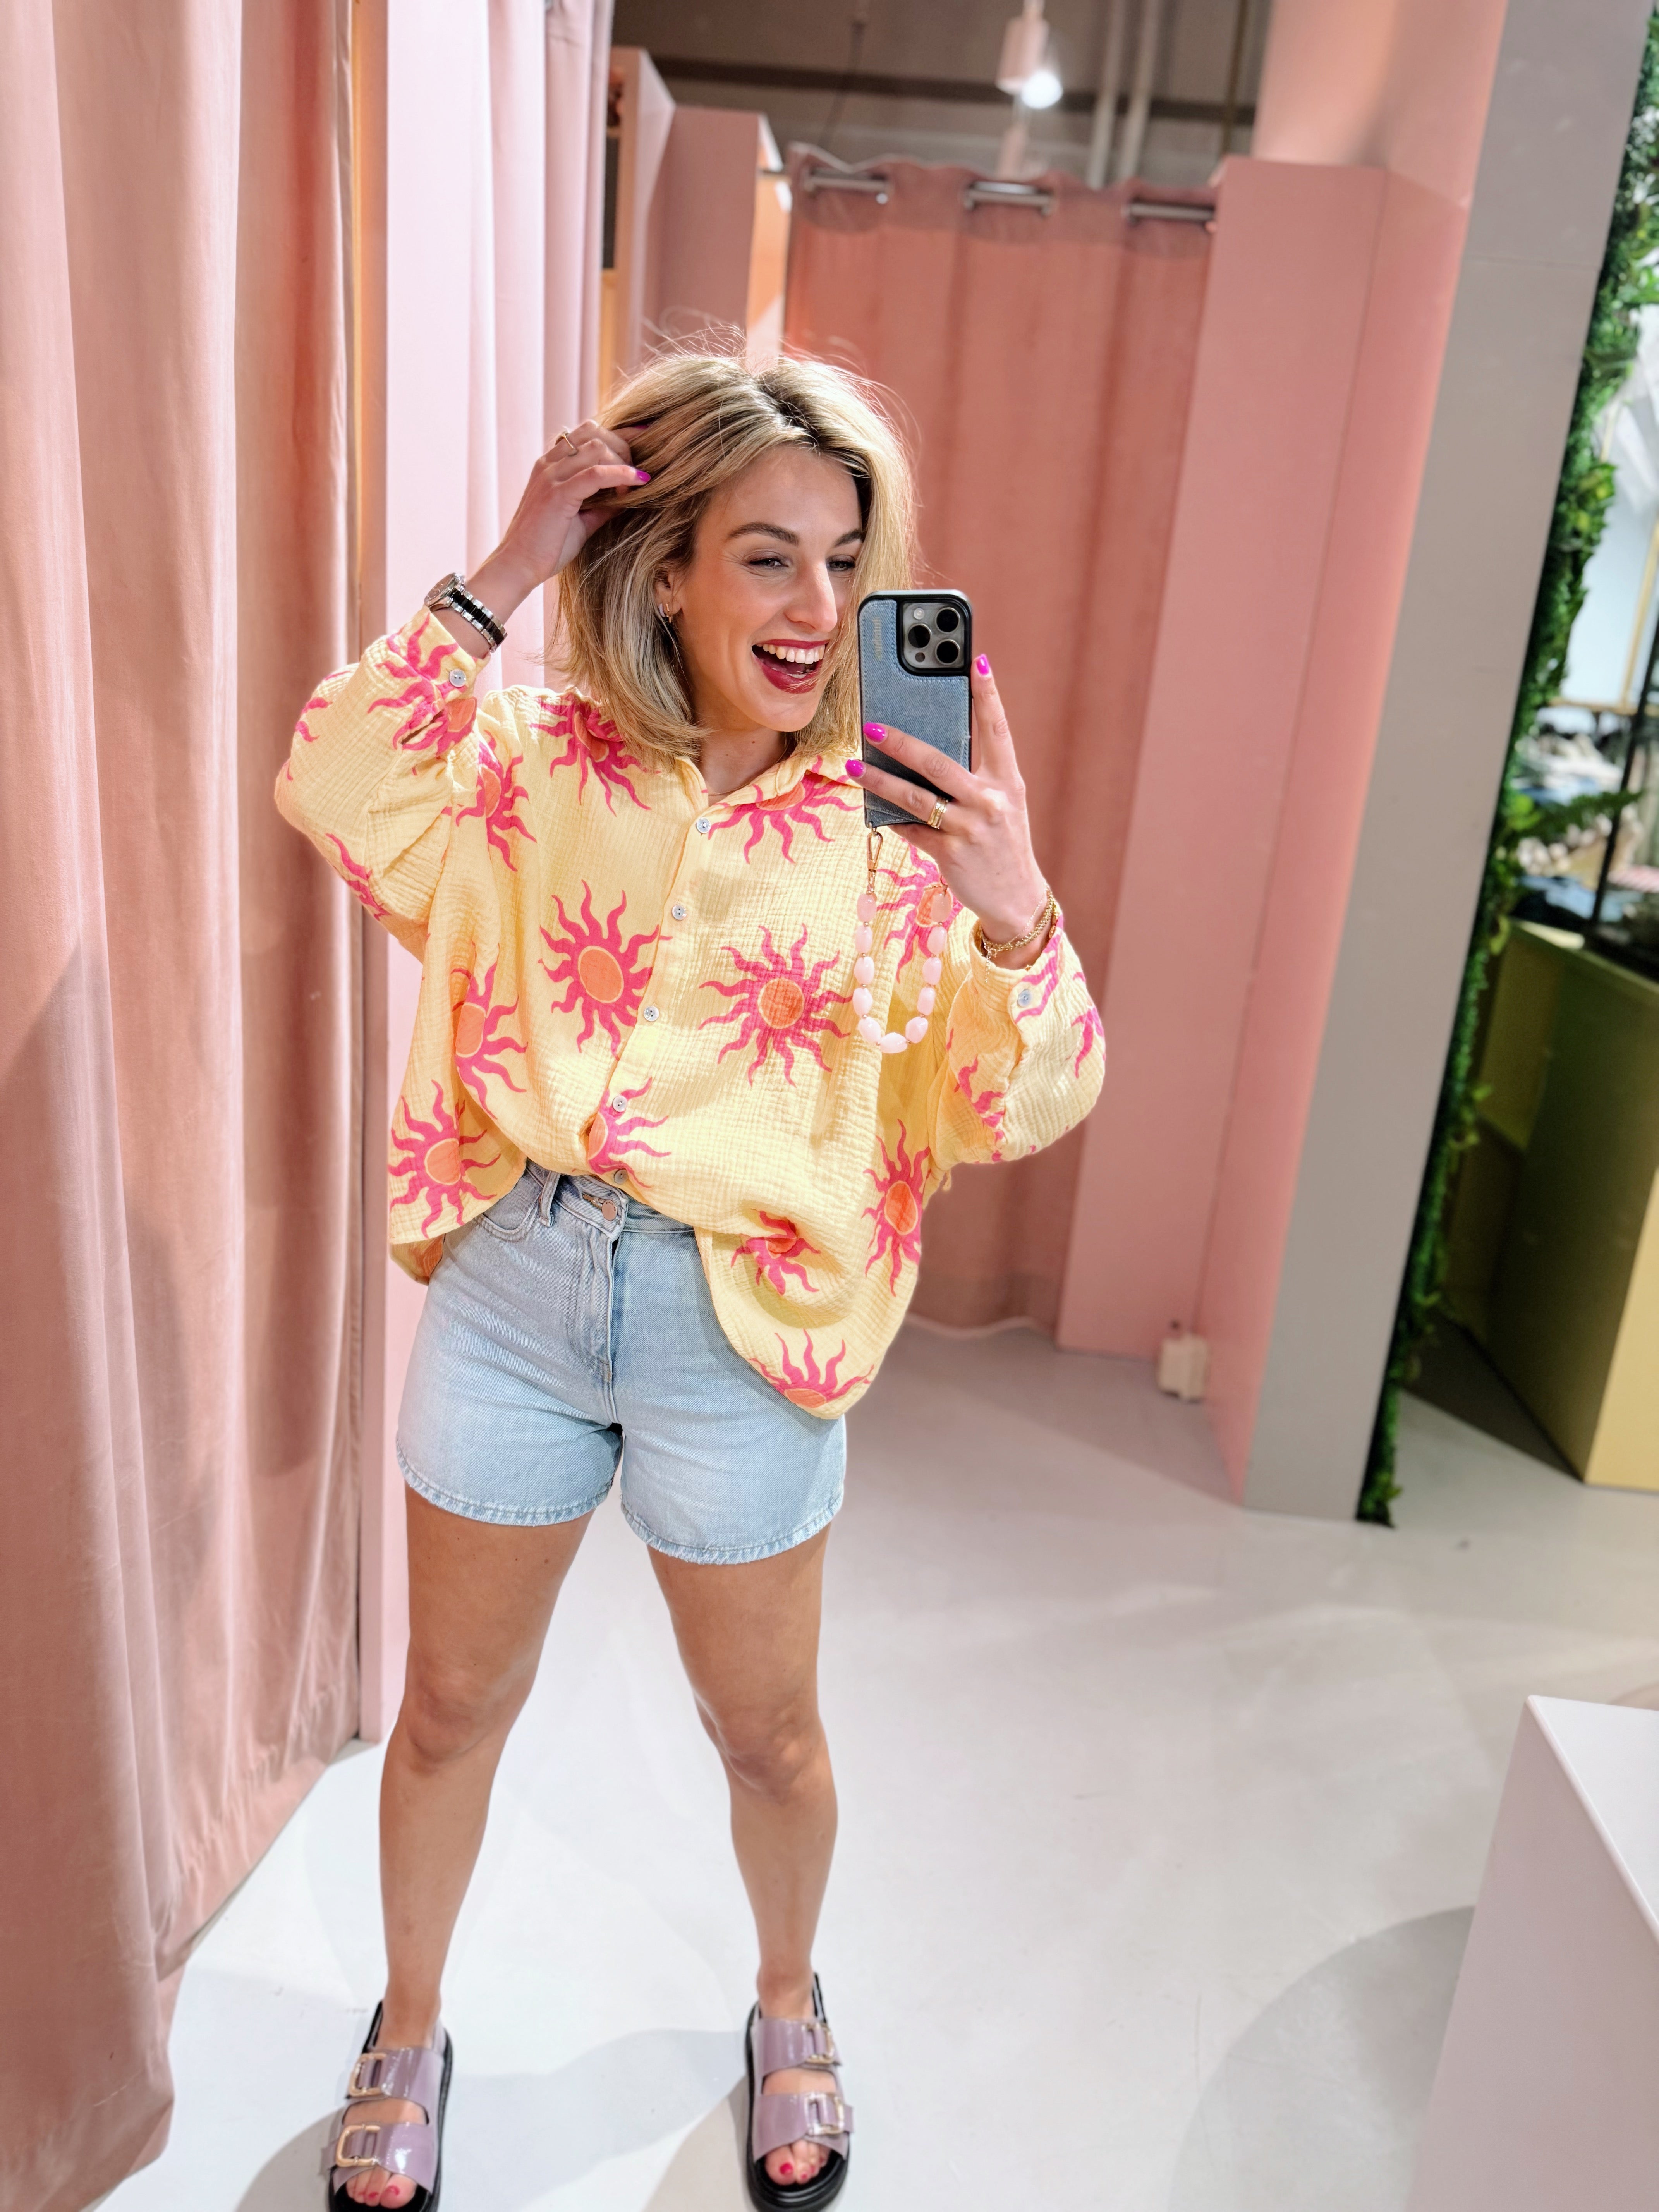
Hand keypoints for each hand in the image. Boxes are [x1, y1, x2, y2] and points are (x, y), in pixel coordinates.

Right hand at [462, 422, 647, 626]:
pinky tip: (638, 482)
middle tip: (638, 472)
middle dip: (623, 447)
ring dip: (623, 462)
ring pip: (596, 447)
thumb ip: (601, 505)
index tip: (643, 440)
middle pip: (594, 433)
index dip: (618, 434)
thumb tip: (627, 496)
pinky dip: (621, 474)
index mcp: (551, 465)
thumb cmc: (547, 547)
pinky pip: (595, 474)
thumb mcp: (581, 521)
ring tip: (635, 485)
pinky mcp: (558, 494)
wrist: (518, 566)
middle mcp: (549, 464)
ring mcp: (551, 476)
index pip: (587, 433)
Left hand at [851, 654, 1052, 967]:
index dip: (987, 694)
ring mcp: (970, 828)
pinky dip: (892, 820)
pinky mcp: (951, 854)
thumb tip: (928, 746)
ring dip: (881, 781)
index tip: (975, 660)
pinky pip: (911, 831)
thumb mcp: (1002, 804)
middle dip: (902, 742)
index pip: (996, 729)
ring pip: (916, 797)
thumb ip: (976, 775)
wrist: (1016, 899)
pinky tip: (875, 812)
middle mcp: (991, 800)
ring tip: (856, 766)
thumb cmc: (1001, 843)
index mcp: (1007, 780)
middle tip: (873, 725)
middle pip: (939, 761)